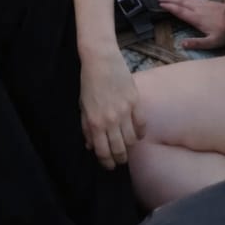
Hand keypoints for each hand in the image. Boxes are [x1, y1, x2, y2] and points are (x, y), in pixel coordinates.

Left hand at [79, 47, 146, 169]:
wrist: (100, 59)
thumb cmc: (89, 82)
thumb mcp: (82, 106)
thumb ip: (86, 127)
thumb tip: (91, 146)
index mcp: (95, 122)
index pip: (102, 152)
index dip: (106, 162)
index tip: (109, 165)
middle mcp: (110, 120)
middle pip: (120, 150)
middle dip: (120, 159)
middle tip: (120, 159)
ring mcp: (125, 111)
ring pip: (132, 140)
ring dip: (130, 147)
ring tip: (128, 146)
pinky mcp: (135, 101)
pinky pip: (141, 124)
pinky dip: (140, 132)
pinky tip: (137, 134)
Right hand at [157, 0, 224, 50]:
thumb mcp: (211, 42)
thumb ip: (197, 43)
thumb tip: (182, 44)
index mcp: (196, 19)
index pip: (179, 11)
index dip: (169, 7)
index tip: (161, 3)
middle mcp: (197, 9)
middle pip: (181, 2)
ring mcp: (203, 4)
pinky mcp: (208, 2)